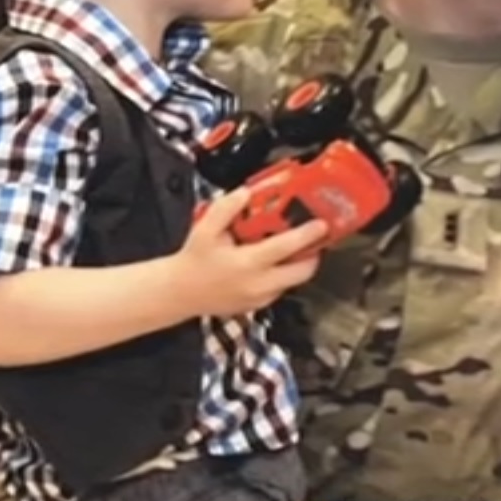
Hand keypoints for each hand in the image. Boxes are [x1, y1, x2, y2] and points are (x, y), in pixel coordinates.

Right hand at [173, 187, 328, 317]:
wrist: (179, 293)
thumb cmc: (194, 260)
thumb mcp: (205, 230)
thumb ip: (226, 209)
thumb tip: (247, 193)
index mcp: (248, 263)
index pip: (287, 248)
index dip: (307, 235)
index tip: (322, 224)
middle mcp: (259, 284)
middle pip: (303, 272)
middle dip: (313, 253)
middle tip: (313, 237)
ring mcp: (260, 299)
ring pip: (294, 281)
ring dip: (299, 264)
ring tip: (295, 247)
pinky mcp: (259, 307)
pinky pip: (281, 289)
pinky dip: (284, 275)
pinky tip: (274, 262)